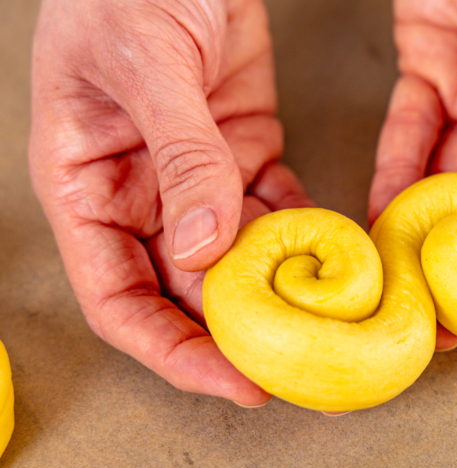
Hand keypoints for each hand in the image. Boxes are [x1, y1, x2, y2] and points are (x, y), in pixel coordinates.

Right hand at [29, 0, 312, 404]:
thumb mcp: (148, 64)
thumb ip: (179, 155)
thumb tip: (204, 249)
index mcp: (87, 186)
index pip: (119, 298)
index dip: (172, 351)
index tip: (233, 383)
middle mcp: (140, 195)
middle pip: (185, 293)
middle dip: (237, 338)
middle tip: (299, 370)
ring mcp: (196, 178)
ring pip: (236, 261)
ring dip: (279, 297)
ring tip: (329, 330)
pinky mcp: (244, 153)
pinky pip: (275, 212)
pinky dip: (304, 240)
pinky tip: (338, 262)